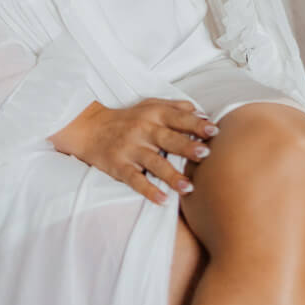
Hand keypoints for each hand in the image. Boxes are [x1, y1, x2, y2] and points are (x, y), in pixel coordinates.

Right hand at [51, 98, 217, 205]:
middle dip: (187, 146)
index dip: (196, 124)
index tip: (214, 130)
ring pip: (154, 162)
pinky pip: (135, 180)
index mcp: (153, 114)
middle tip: (206, 153)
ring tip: (188, 187)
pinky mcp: (119, 166)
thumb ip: (174, 107)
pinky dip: (148, 191)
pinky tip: (162, 200)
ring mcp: (130, 149)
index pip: (178, 118)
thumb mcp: (149, 104)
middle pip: (168, 139)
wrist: (90, 128)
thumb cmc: (127, 118)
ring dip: (171, 175)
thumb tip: (200, 111)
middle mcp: (143, 130)